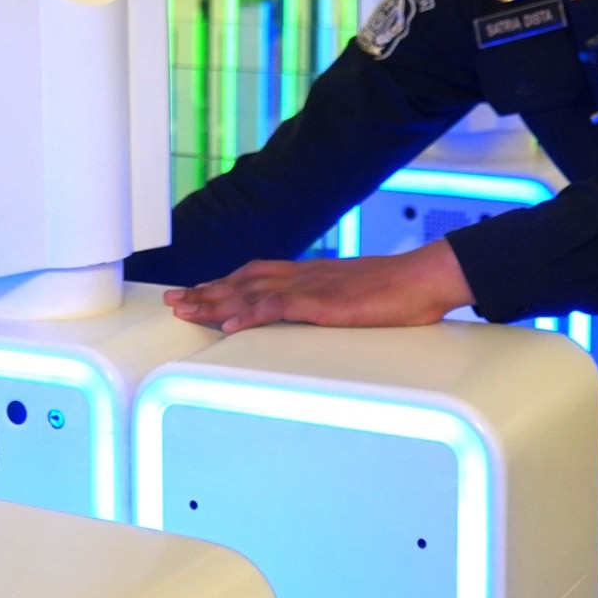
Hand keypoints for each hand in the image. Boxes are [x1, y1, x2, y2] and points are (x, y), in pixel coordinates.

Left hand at [165, 239, 474, 332]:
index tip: (196, 290)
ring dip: (216, 300)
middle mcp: (303, 276)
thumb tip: (312, 313)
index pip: (255, 274)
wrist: (425, 278)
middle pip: (243, 281)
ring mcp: (312, 288)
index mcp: (310, 275)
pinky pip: (280, 308)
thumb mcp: (353, 297)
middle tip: (173, 301)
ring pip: (252, 291)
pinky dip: (252, 313)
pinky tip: (231, 322)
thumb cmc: (397, 292)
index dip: (223, 282)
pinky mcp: (324, 304)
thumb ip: (327, 302)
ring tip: (186, 309)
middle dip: (205, 291)